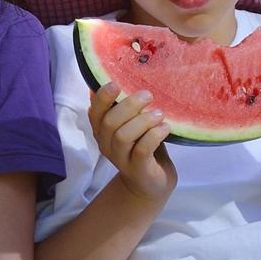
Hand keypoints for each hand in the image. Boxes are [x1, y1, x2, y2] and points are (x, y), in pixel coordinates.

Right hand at [88, 86, 176, 204]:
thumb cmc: (142, 145)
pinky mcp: (138, 169)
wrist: (151, 182)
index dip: (103, 97)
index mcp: (102, 130)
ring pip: (123, 136)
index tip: (117, 83)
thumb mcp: (133, 124)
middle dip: (129, 105)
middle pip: (109, 122)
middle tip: (148, 95)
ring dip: (143, 121)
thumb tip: (133, 77)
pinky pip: (141, 150)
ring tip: (159, 114)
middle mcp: (106, 144)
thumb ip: (129, 108)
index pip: (95, 112)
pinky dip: (154, 135)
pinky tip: (165, 128)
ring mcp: (120, 158)